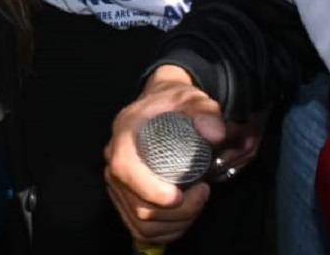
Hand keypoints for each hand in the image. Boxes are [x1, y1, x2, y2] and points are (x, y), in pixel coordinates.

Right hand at [105, 66, 232, 247]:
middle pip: (137, 204)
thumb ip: (206, 112)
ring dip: (175, 223)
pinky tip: (184, 216)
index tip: (179, 196)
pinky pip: (140, 228)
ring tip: (197, 202)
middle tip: (202, 193)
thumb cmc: (174, 103)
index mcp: (124, 132)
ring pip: (141, 222)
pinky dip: (166, 231)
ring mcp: (118, 182)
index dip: (149, 189)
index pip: (124, 168)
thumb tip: (216, 134)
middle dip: (176, 211)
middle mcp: (114, 158)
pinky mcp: (125, 198)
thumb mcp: (192, 98)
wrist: (163, 104)